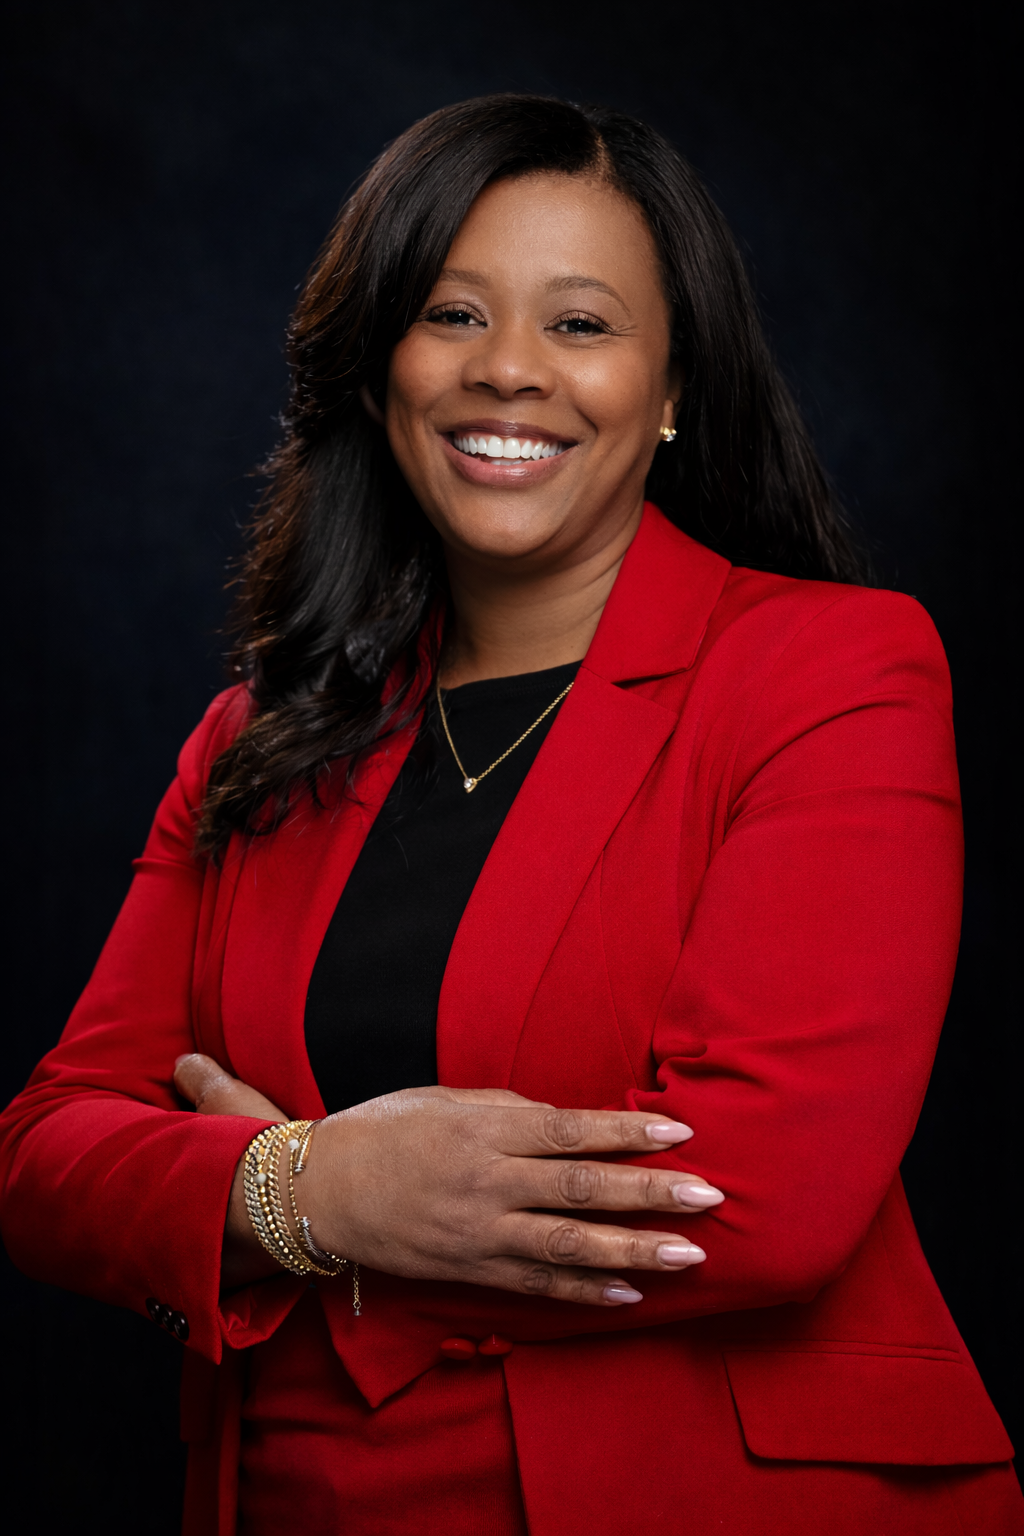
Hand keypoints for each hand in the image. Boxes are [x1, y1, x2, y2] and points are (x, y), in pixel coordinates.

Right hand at [174, 1054, 724, 1303]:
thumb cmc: (383, 1131)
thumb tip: (566, 1117)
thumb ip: (507, 1109)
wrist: (317, 1192)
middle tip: (709, 1196)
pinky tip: (630, 1294)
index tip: (681, 1135)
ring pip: (568, 1246)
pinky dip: (584, 1294)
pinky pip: (535, 1287)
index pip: (570, 1131)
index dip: (626, 1134)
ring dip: (633, 1249)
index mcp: (483, 1131)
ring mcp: (479, 1233)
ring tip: (689, 1254)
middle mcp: (487, 1183)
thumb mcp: (443, 1101)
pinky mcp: (470, 1271)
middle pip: (580, 1189)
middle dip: (648, 1193)